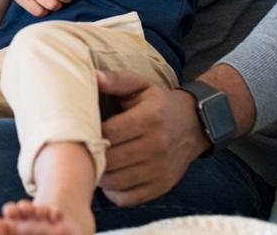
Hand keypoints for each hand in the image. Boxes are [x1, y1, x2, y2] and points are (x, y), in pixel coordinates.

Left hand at [96, 69, 207, 205]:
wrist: (194, 125)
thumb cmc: (158, 103)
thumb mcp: (140, 85)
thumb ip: (116, 80)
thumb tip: (93, 77)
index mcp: (149, 119)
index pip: (109, 133)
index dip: (90, 133)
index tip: (82, 129)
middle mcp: (157, 146)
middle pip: (110, 160)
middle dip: (92, 155)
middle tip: (83, 149)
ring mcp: (160, 170)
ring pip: (116, 182)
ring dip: (99, 175)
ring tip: (95, 162)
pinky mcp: (161, 186)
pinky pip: (128, 198)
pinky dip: (113, 192)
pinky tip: (111, 176)